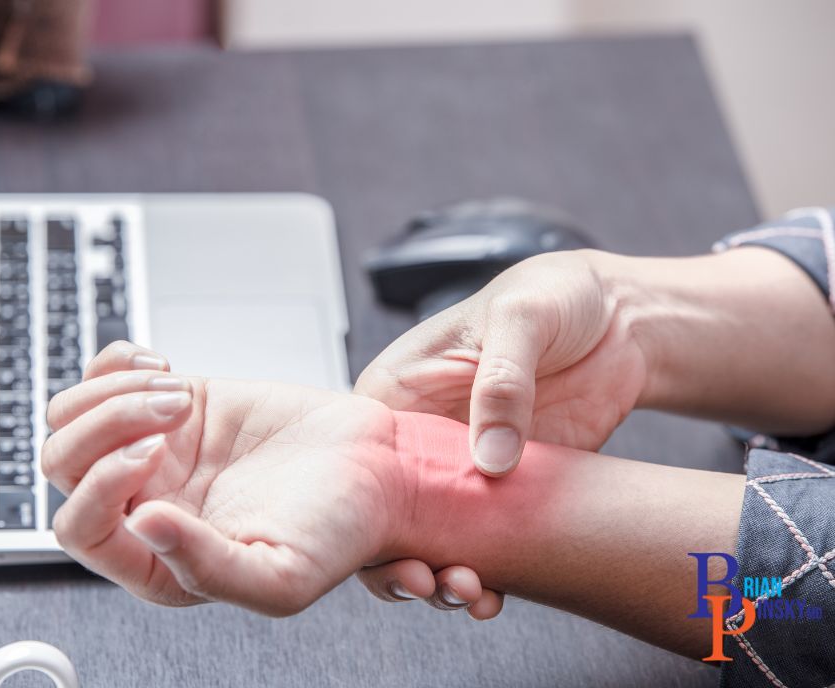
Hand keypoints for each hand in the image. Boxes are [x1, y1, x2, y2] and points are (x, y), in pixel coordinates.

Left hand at [43, 342, 407, 615]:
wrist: (377, 468)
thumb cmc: (337, 529)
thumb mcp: (282, 575)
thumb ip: (206, 567)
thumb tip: (141, 526)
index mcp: (161, 560)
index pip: (80, 530)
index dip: (100, 487)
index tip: (156, 454)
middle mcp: (147, 505)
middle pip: (63, 463)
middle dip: (106, 426)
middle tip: (172, 415)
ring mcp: (155, 451)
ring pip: (72, 416)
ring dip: (113, 391)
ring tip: (178, 392)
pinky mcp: (174, 404)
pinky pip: (104, 376)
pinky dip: (117, 362)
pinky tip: (163, 368)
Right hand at [354, 250, 649, 615]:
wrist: (622, 320)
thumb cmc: (554, 295)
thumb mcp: (522, 317)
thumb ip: (501, 381)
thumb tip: (489, 459)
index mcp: (401, 387)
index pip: (359, 458)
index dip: (364, 505)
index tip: (391, 541)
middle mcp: (422, 436)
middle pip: (388, 510)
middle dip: (401, 553)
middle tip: (433, 581)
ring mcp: (462, 469)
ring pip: (433, 536)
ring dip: (444, 571)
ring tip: (472, 592)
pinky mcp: (507, 490)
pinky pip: (486, 542)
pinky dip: (490, 571)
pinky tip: (497, 594)